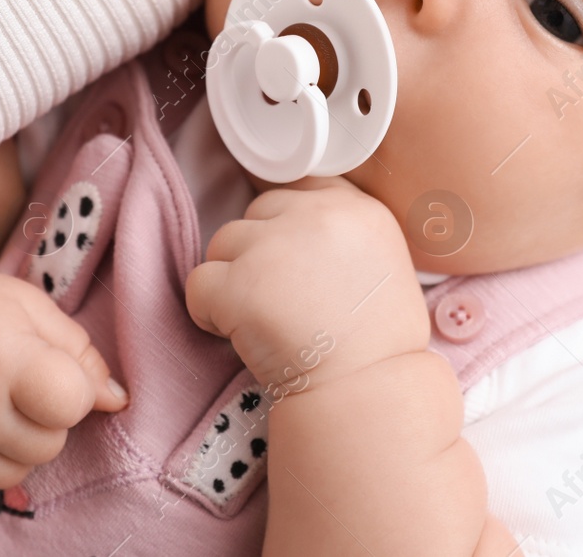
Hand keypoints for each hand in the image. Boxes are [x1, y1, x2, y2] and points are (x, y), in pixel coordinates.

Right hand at [0, 261, 126, 489]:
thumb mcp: (30, 308)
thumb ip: (79, 353)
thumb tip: (118, 401)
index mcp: (2, 358)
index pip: (72, 403)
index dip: (73, 387)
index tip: (50, 366)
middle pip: (52, 442)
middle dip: (46, 415)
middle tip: (14, 379)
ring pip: (22, 467)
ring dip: (19, 439)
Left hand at [185, 178, 430, 393]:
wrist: (368, 393)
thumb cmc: (379, 345)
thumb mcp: (384, 264)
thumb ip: (344, 234)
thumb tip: (295, 229)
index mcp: (358, 209)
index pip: (298, 189)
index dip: (285, 224)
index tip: (288, 259)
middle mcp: (316, 216)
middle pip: (256, 213)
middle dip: (257, 252)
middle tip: (278, 299)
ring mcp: (274, 246)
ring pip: (222, 243)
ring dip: (232, 279)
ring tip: (261, 320)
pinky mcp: (240, 284)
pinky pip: (198, 285)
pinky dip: (208, 313)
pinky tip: (239, 337)